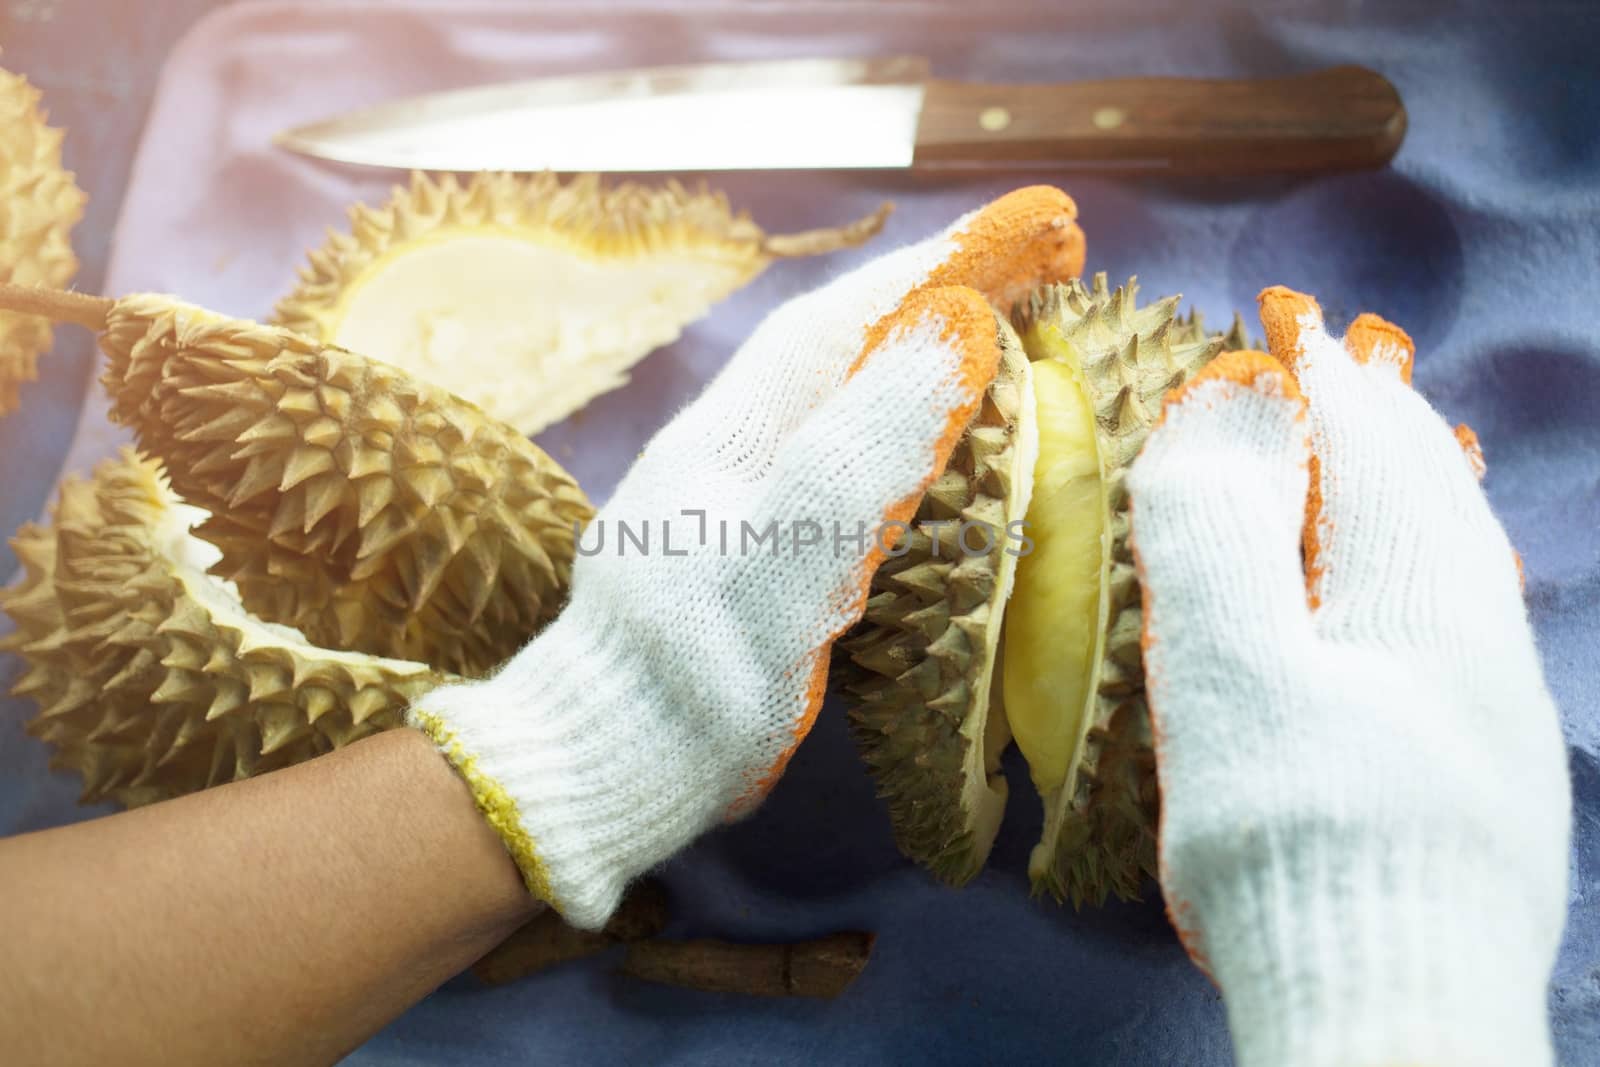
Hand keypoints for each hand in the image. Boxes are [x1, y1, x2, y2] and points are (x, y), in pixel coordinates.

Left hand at [409, 187, 1083, 928]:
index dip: (949, 262)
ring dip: (927, 346)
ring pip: (845, 390)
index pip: (853, 317)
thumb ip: (859, 451)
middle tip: (1051, 258)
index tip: (1043, 224)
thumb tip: (956, 325)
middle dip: (949, 287)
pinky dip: (905, 420)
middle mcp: (734, 444)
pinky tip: (938, 437)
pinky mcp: (749, 550)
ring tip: (1015, 322)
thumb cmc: (694, 676)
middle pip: (850, 339)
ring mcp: (736, 494)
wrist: (607, 763)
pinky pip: (845, 451)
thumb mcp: (782, 568)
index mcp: (737, 432)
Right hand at [1127, 287, 1569, 1066]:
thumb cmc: (1297, 834)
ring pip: (1463, 562)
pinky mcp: (1494, 771)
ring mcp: (1499, 707)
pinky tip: (1417, 601)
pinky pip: (1467, 624)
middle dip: (1384, 425)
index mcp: (1418, 594)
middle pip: (1435, 495)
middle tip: (1345, 376)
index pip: (1372, 449)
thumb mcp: (1230, 675)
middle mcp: (1480, 635)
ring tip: (1388, 464)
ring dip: (1418, 495)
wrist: (1396, 1006)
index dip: (1325, 382)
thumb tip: (1220, 406)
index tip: (1288, 329)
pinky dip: (1432, 574)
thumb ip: (1217, 535)